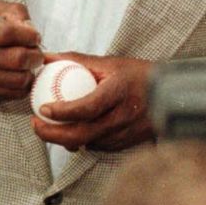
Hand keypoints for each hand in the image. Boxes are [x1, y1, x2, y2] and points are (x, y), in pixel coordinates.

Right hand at [0, 1, 41, 102]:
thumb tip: (30, 28)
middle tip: (36, 51)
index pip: (6, 34)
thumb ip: (11, 12)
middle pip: (16, 59)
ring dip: (31, 71)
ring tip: (28, 64)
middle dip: (34, 55)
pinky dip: (24, 85)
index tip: (34, 35)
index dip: (27, 35)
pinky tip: (20, 75)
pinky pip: (14, 94)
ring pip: (18, 80)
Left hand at [32, 52, 154, 151]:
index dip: (62, 112)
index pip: (86, 107)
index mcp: (118, 92)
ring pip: (87, 144)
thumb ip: (77, 60)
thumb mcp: (110, 63)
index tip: (43, 109)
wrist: (169, 95)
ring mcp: (125, 134)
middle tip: (36, 125)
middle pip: (82, 134)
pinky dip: (82, 141)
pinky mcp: (126, 145)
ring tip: (48, 128)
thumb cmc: (137, 76)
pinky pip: (97, 146)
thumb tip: (48, 57)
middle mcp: (122, 116)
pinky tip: (72, 131)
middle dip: (52, 135)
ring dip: (64, 140)